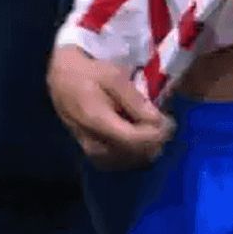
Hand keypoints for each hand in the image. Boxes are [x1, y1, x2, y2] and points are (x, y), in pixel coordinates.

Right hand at [46, 45, 172, 168]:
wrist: (62, 80)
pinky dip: (136, 150)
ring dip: (147, 146)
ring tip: (151, 125)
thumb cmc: (89, 73)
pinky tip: (138, 134)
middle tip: (162, 120)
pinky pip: (123, 160)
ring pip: (132, 160)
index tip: (170, 120)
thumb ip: (135, 100)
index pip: (137, 141)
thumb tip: (158, 122)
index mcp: (98, 122)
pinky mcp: (95, 155)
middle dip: (155, 140)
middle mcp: (95, 145)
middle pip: (137, 154)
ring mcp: (94, 153)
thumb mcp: (113, 76)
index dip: (159, 134)